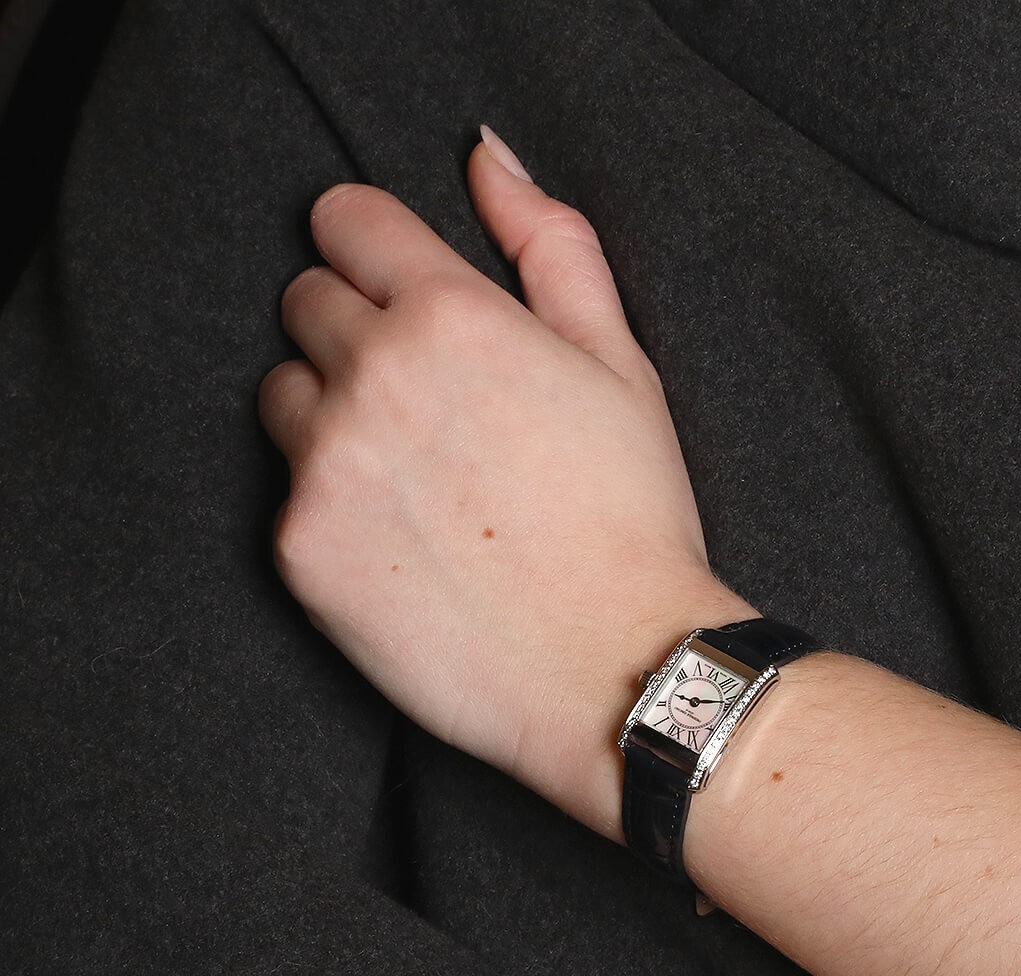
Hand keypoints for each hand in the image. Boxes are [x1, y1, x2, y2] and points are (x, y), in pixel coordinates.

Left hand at [258, 129, 756, 837]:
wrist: (613, 665)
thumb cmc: (629, 517)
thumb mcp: (621, 362)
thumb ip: (550, 245)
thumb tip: (488, 157)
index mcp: (449, 316)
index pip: (344, 220)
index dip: (370, 244)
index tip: (391, 279)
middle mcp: (370, 377)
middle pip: (305, 303)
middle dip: (355, 330)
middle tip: (426, 400)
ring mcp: (323, 466)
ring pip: (283, 395)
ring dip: (329, 412)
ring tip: (412, 474)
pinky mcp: (298, 548)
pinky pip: (284, 492)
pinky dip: (329, 504)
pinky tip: (402, 541)